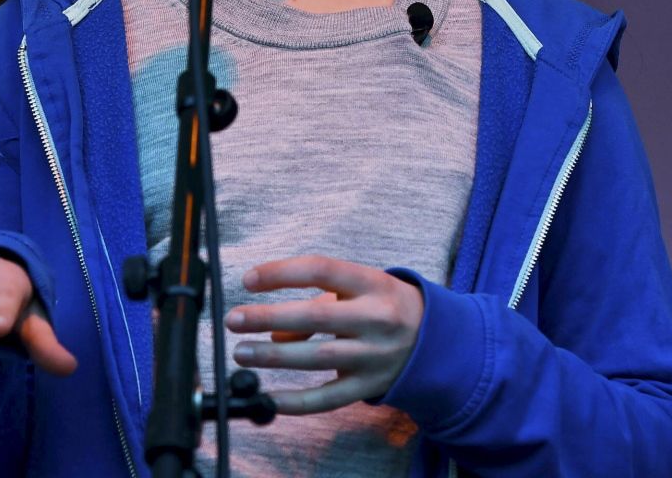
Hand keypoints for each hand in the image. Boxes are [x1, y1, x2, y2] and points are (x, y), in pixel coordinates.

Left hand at [224, 255, 423, 414]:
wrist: (438, 340)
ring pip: (319, 358)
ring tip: (242, 353)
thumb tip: (273, 332)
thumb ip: (316, 304)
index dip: (282, 273)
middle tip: (234, 320)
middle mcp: (377, 319)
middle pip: (316, 316)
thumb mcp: (356, 291)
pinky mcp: (371, 387)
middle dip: (269, 317)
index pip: (322, 270)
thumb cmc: (385, 305)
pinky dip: (297, 402)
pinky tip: (268, 399)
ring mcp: (375, 356)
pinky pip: (329, 398)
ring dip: (275, 357)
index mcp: (373, 284)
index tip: (248, 279)